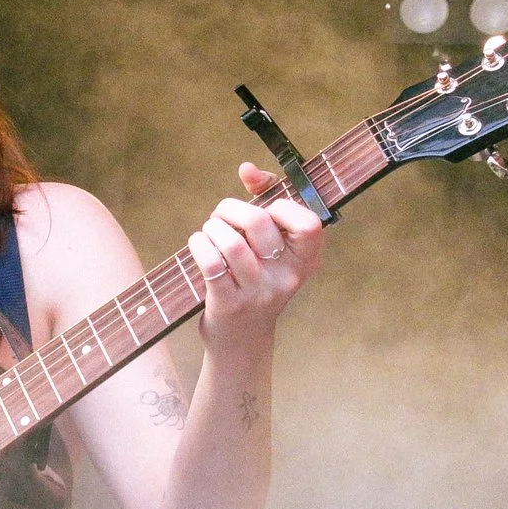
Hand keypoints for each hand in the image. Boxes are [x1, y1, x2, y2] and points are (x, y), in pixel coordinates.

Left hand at [185, 162, 325, 356]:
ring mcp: (258, 293)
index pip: (308, 224)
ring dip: (212, 226)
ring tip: (210, 230)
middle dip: (232, 209)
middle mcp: (286, 278)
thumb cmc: (254, 279)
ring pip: (232, 242)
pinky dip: (199, 244)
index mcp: (305, 261)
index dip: (282, 206)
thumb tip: (247, 169)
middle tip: (222, 216)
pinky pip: (211, 262)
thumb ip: (265, 201)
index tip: (265, 208)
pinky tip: (198, 243)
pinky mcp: (229, 304)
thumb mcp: (270, 248)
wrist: (241, 340)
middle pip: (260, 223)